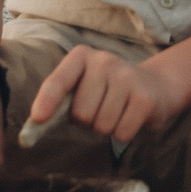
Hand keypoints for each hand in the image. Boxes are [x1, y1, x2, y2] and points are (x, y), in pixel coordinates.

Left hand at [28, 46, 186, 145]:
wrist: (156, 85)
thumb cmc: (108, 91)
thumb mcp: (83, 85)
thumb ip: (59, 101)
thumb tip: (34, 125)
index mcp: (81, 57)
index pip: (59, 81)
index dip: (47, 100)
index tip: (38, 119)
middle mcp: (104, 61)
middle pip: (81, 114)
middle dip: (87, 122)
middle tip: (100, 109)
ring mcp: (126, 78)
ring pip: (101, 126)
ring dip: (106, 128)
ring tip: (116, 112)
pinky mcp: (144, 98)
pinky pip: (121, 133)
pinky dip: (123, 134)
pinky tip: (130, 117)